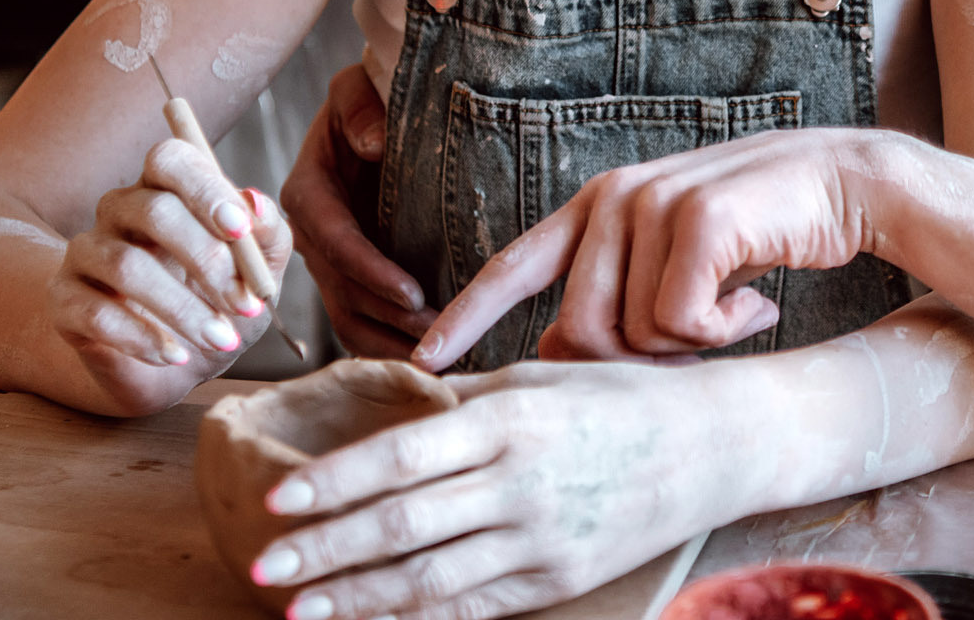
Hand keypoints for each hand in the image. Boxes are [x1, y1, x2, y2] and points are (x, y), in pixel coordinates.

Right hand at [46, 140, 291, 394]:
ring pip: (127, 266)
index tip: (241, 229)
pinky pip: (97, 313)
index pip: (171, 159)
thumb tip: (255, 201)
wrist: (174, 366)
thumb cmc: (219, 302)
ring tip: (222, 340)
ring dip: (183, 308)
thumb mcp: (258, 274)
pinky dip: (143, 338)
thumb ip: (267, 236)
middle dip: (207, 259)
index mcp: (167, 188)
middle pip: (154, 211)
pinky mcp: (65, 300)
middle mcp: (120, 210)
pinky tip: (174, 355)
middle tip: (246, 304)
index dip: (205, 188)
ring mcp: (86, 253)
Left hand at [249, 362, 732, 619]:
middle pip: (401, 524)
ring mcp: (540, 536)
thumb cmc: (621, 397)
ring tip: (297, 607)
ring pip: (427, 577)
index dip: (334, 482)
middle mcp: (520, 480)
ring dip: (354, 596)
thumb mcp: (541, 377)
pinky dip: (415, 616)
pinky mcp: (558, 577)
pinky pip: (471, 604)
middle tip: (262, 564)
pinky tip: (373, 617)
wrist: (711, 444)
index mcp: (510, 417)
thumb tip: (385, 408)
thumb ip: (463, 400)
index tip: (277, 498)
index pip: (401, 454)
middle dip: (323, 549)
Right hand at [281, 64, 438, 356]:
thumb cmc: (365, 98)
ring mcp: (327, 261)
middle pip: (343, 289)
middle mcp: (311, 234)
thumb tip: (374, 144)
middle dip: (389, 316)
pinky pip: (358, 321)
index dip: (370, 270)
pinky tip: (423, 360)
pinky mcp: (345, 277)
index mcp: (307, 191)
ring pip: (349, 316)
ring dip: (390, 340)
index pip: (334, 239)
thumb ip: (360, 108)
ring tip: (437, 355)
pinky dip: (385, 343)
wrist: (369, 114)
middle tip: (439, 335)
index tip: (413, 292)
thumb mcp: (355, 88)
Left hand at [413, 128, 886, 371]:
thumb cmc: (760, 229)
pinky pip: (682, 324)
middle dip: (635, 363)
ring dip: (690, 344)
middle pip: (576, 333)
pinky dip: (724, 332)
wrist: (845, 183)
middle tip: (698, 345)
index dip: (464, 318)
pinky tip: (757, 302)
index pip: (512, 267)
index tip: (422, 366)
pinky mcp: (695, 218)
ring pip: (632, 334)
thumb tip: (552, 359)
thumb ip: (615, 293)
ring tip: (734, 307)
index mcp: (596, 207)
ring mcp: (652, 202)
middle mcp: (612, 198)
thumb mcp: (672, 255)